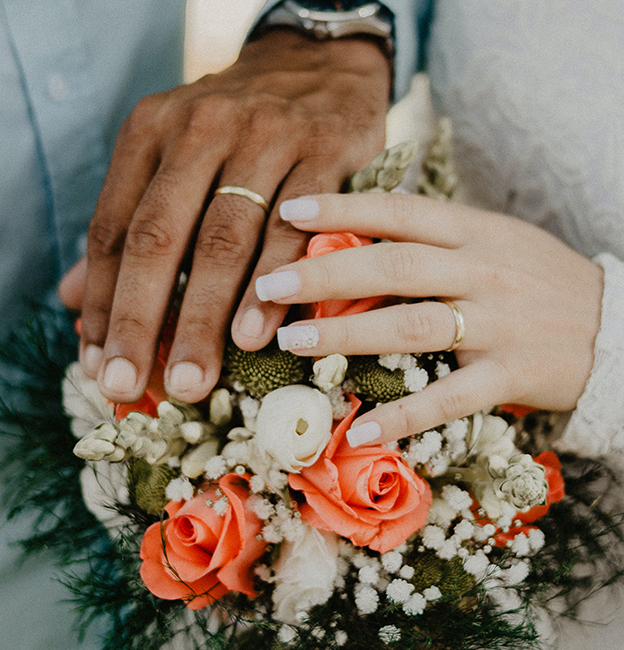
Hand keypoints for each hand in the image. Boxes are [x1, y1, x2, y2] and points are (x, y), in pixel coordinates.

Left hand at [59, 30, 389, 404]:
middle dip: (141, 318)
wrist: (318, 65)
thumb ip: (128, 220)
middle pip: (161, 236)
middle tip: (129, 385)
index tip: (98, 363)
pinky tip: (259, 332)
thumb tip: (72, 297)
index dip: (101, 300)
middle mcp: (201, 128)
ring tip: (192, 374)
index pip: (113, 227)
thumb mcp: (173, 154)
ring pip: (226, 237)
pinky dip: (276, 282)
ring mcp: (265, 137)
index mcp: (152, 132)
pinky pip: (296, 226)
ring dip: (206, 313)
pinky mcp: (323, 150)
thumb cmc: (240, 126)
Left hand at [254, 192, 603, 444]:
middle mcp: (483, 271)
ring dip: (348, 335)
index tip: (288, 211)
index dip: (342, 207)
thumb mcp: (494, 241)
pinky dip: (406, 414)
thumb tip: (362, 231)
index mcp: (476, 231)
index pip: (399, 212)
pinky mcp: (512, 374)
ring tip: (293, 340)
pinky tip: (361, 426)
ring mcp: (498, 324)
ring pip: (413, 326)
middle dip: (325, 274)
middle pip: (393, 267)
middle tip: (268, 284)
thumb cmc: (538, 279)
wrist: (616, 326)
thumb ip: (436, 237)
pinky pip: (451, 396)